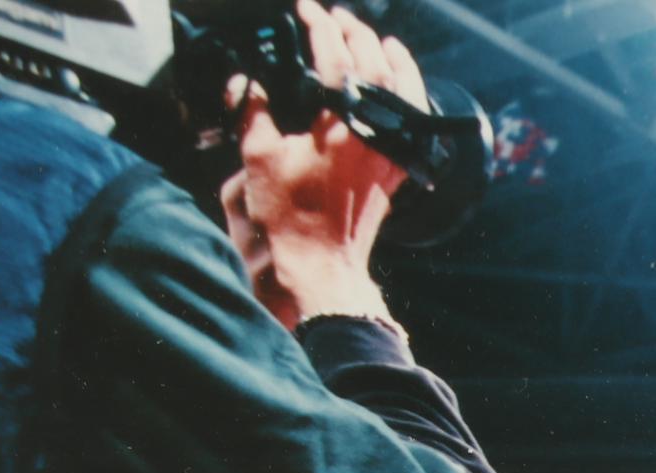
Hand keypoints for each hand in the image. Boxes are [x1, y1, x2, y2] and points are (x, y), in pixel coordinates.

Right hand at [227, 2, 421, 323]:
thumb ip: (252, 110)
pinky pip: (411, 125)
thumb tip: (245, 82)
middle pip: (377, 68)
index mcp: (341, 124)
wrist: (320, 264)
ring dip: (394, 63)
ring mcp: (390, 154)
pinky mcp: (394, 173)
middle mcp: (374, 135)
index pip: (336, 57)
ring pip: (405, 95)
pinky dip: (408, 100)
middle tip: (338, 18)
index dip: (320, 26)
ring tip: (383, 42)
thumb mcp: (258, 156)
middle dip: (357, 36)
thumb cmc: (289, 216)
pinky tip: (400, 91)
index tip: (307, 8)